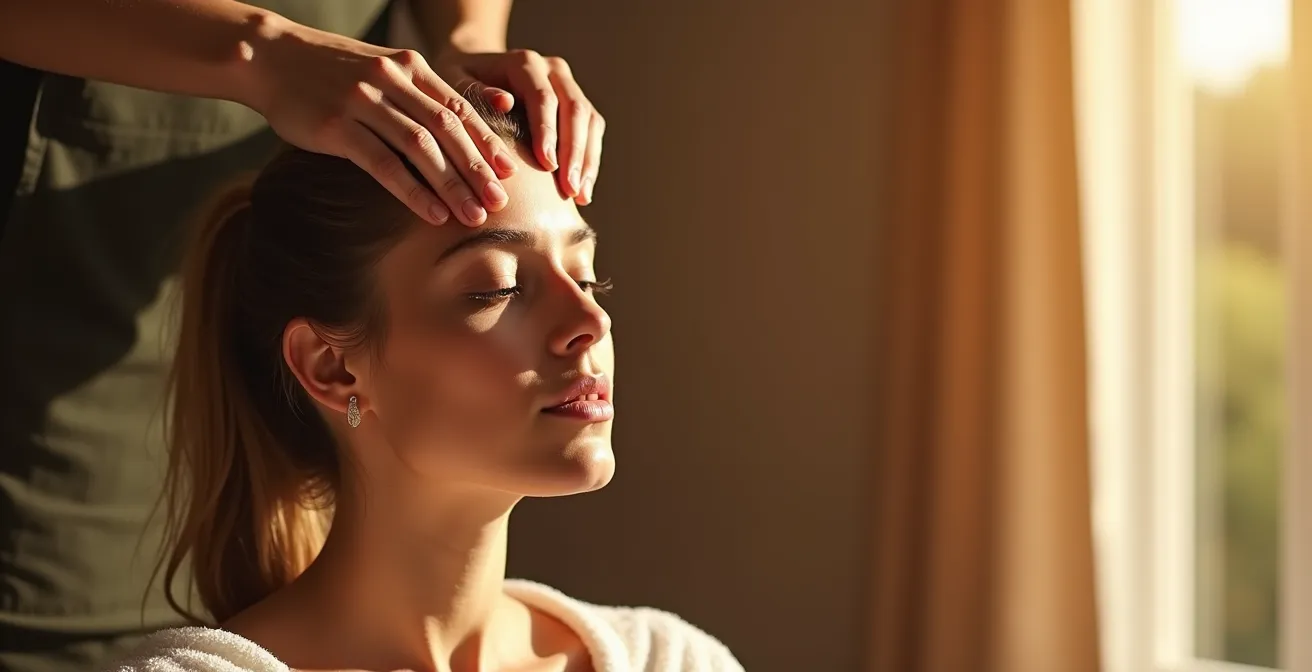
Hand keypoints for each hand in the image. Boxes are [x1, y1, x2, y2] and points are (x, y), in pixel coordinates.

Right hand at [243, 21, 518, 225]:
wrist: (270, 56)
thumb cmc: (332, 72)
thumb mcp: (382, 69)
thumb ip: (421, 92)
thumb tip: (465, 120)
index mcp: (409, 67)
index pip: (458, 108)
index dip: (486, 141)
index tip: (510, 172)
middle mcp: (391, 81)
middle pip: (447, 130)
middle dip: (478, 169)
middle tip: (501, 202)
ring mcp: (363, 102)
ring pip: (420, 148)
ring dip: (452, 185)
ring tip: (473, 215)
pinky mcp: (335, 126)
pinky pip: (383, 164)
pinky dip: (412, 191)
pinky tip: (432, 213)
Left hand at [431, 49, 604, 204]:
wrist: (474, 72)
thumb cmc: (459, 85)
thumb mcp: (456, 86)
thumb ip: (476, 94)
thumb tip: (505, 102)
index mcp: (525, 63)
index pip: (543, 97)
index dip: (548, 132)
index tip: (547, 166)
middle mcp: (553, 70)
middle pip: (575, 109)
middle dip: (574, 152)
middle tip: (569, 189)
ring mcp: (568, 86)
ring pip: (590, 121)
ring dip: (587, 160)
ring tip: (580, 196)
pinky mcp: (577, 105)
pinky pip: (592, 131)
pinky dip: (590, 161)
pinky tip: (583, 191)